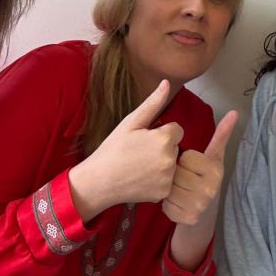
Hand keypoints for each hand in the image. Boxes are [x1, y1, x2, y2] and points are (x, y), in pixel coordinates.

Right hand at [69, 80, 183, 221]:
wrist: (98, 182)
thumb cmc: (113, 149)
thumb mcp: (131, 122)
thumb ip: (153, 103)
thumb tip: (167, 82)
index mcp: (164, 139)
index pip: (177, 130)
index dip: (162, 133)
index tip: (146, 139)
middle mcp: (170, 159)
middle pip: (176, 147)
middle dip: (163, 148)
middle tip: (140, 153)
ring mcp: (168, 178)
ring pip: (174, 164)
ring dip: (163, 164)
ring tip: (140, 166)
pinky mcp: (164, 193)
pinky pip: (169, 181)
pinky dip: (159, 181)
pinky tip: (142, 179)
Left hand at [163, 109, 237, 226]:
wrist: (205, 213)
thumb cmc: (205, 178)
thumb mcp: (214, 156)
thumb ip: (221, 134)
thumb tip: (234, 112)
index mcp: (215, 169)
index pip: (186, 157)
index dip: (184, 160)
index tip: (191, 167)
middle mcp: (210, 188)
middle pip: (175, 172)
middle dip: (175, 174)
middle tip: (184, 179)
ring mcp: (200, 205)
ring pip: (169, 188)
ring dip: (168, 189)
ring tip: (180, 190)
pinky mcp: (188, 218)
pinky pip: (166, 205)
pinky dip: (167, 204)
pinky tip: (177, 203)